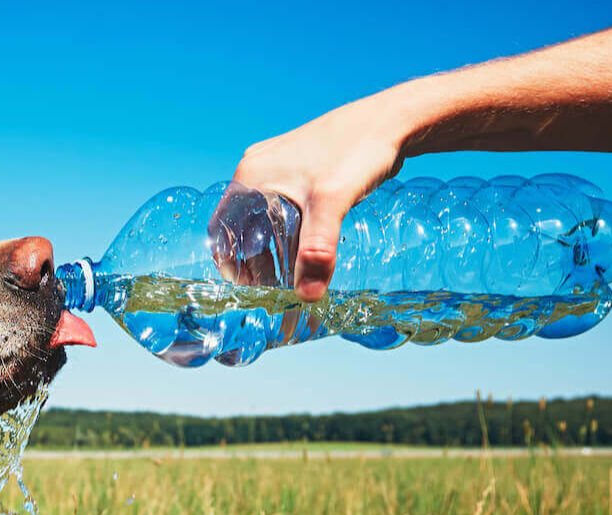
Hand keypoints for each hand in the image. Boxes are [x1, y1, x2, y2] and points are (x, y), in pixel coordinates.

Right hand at [228, 91, 412, 301]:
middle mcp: (257, 169)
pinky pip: (281, 204)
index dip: (229, 261)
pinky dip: (288, 228)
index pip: (222, 228)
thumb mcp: (332, 204)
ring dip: (271, 243)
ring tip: (290, 270)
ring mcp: (277, 166)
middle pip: (241, 224)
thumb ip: (317, 250)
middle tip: (272, 285)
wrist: (389, 120)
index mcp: (251, 176)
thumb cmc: (355, 151)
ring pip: (262, 215)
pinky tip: (307, 243)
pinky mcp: (298, 167)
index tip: (246, 287)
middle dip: (252, 257)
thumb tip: (307, 296)